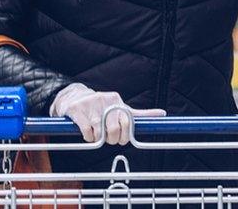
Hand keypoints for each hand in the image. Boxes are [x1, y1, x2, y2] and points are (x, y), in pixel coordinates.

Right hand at [50, 83, 166, 143]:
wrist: (75, 97)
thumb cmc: (102, 107)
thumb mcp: (121, 108)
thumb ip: (139, 114)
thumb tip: (162, 113)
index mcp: (117, 101)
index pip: (127, 122)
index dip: (125, 136)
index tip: (121, 140)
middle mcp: (104, 100)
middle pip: (114, 129)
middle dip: (112, 139)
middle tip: (108, 139)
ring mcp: (90, 105)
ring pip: (99, 133)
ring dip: (98, 139)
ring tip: (96, 136)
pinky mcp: (77, 110)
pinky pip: (86, 132)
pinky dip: (88, 138)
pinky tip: (88, 134)